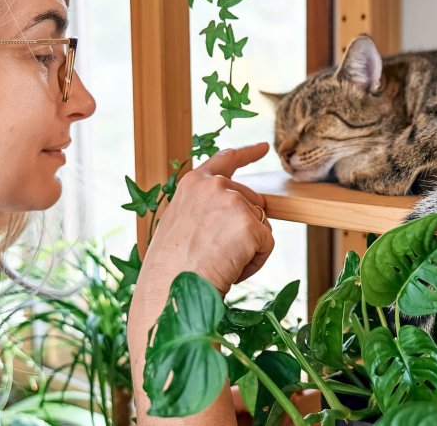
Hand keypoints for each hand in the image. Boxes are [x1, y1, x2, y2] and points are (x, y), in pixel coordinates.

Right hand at [142, 142, 273, 293]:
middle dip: (246, 227)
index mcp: (194, 184)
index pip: (226, 160)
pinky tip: (231, 269)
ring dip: (248, 247)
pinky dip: (255, 261)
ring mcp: (234, 202)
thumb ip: (204, 208)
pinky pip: (266, 244)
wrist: (170, 290)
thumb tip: (234, 212)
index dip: (248, 153)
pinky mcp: (250, 225)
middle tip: (217, 252)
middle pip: (253, 201)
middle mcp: (215, 185)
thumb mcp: (180, 223)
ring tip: (219, 262)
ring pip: (260, 225)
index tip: (263, 147)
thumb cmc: (170, 267)